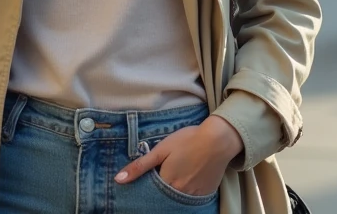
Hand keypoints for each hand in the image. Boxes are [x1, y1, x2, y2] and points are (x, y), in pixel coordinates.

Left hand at [114, 116, 242, 196]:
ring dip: (175, 190)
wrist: (218, 139)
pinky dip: (189, 191)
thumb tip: (118, 179)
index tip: (151, 176)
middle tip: (166, 173)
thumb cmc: (188, 140)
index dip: (148, 185)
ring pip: (179, 198)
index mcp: (167, 183)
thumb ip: (140, 166)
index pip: (151, 192)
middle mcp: (180, 193)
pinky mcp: (207, 193)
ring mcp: (195, 195)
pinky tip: (190, 177)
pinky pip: (193, 197)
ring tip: (178, 174)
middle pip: (165, 197)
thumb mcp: (161, 149)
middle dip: (161, 189)